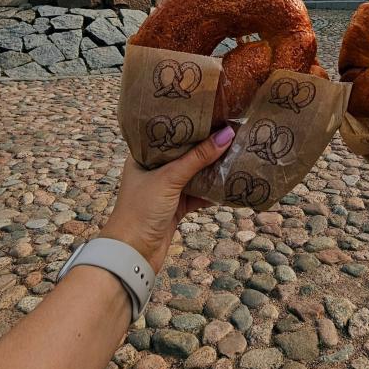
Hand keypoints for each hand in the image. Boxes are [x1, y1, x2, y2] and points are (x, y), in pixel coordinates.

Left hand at [100, 126, 234, 271]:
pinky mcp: (176, 206)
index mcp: (143, 156)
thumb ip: (198, 157)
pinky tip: (230, 180)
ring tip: (235, 150)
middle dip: (206, 145)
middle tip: (230, 130)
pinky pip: (198, 193)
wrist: (133, 254)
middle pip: (185, 153)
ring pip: (194, 173)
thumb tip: (227, 134)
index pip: (169, 133)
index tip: (212, 113)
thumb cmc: (142, 210)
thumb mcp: (170, 178)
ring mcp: (166, 189)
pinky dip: (212, 189)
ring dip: (212, 167)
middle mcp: (154, 170)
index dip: (189, 123)